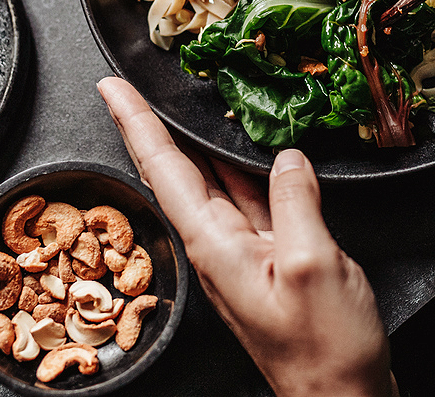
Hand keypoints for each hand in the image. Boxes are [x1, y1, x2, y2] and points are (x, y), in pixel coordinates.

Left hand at [97, 77, 396, 396]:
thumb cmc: (324, 350)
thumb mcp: (312, 264)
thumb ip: (296, 203)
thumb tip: (287, 158)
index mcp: (214, 245)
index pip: (163, 168)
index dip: (136, 123)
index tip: (110, 87)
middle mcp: (219, 246)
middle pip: (177, 172)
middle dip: (151, 126)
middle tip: (131, 84)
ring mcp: (243, 255)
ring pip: (213, 183)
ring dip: (197, 142)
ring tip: (182, 103)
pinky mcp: (271, 262)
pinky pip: (249, 202)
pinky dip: (244, 169)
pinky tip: (254, 151)